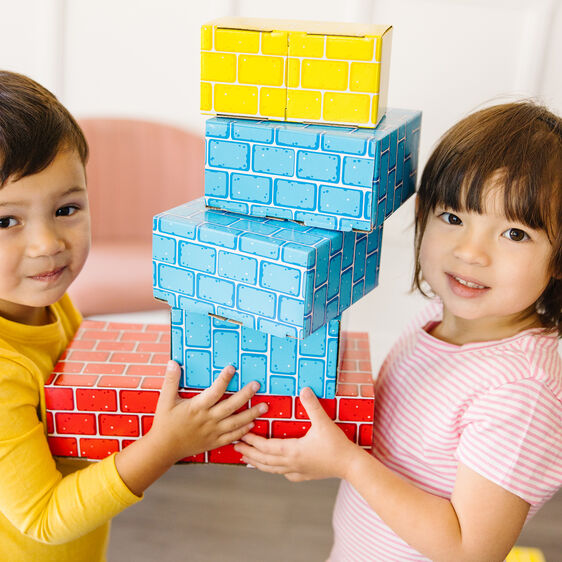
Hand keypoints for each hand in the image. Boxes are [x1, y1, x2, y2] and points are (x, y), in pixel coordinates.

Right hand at [148, 361, 267, 462]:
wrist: (163, 449)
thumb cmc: (165, 423)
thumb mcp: (165, 400)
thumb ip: (171, 381)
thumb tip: (173, 362)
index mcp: (196, 408)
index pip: (214, 391)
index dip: (224, 379)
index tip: (232, 368)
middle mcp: (207, 420)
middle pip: (230, 406)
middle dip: (245, 395)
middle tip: (256, 385)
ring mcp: (212, 432)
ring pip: (235, 423)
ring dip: (251, 414)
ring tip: (264, 406)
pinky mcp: (214, 442)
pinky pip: (232, 437)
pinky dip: (243, 431)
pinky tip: (253, 423)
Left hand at [234, 387, 361, 481]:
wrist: (350, 465)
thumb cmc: (337, 445)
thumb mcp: (324, 423)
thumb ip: (312, 405)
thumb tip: (304, 389)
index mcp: (293, 451)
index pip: (265, 447)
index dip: (252, 441)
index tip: (241, 434)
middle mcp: (291, 464)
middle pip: (263, 460)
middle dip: (248, 452)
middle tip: (234, 445)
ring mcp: (297, 471)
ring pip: (270, 469)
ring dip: (256, 462)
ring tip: (245, 458)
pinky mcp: (303, 476)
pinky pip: (282, 473)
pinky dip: (272, 469)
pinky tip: (272, 467)